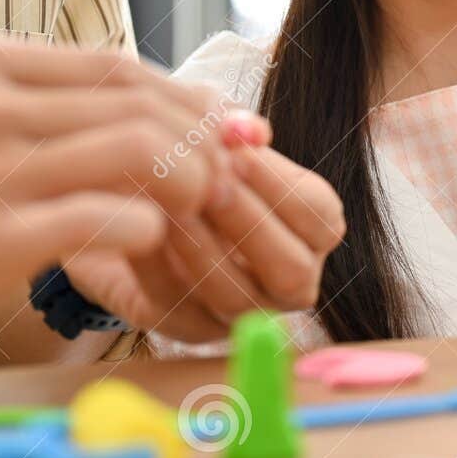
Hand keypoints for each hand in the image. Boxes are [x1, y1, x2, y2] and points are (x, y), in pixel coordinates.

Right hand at [0, 39, 264, 355]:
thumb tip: (197, 109)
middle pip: (138, 104)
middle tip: (224, 176)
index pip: (119, 66)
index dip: (186, 98)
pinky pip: (111, 220)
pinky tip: (145, 241)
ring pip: (138, 151)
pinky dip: (148, 230)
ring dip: (189, 181)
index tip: (224, 129)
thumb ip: (72, 113)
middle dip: (201, 141)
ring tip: (196, 207)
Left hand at [70, 142, 345, 342]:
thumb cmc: (199, 165)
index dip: (280, 185)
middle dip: (249, 223)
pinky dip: (155, 264)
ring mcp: (242, 314)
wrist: (138, 206)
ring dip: (200, 246)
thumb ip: (238, 128)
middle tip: (209, 183)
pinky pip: (175, 305)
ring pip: (234, 297)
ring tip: (169, 202)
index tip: (239, 152)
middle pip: (290, 269)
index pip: (319, 216)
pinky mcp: (188, 329)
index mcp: (314, 231)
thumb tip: (249, 129)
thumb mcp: (220, 137)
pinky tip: (137, 224)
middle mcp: (290, 282)